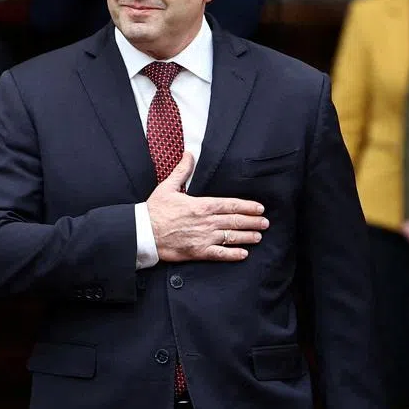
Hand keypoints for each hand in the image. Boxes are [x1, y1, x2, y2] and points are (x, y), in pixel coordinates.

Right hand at [146, 152, 267, 262]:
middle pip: (235, 221)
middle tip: (265, 223)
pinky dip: (233, 254)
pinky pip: (220, 254)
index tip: (259, 208)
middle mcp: (207, 222)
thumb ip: (182, 170)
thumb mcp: (168, 186)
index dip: (248, 207)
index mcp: (202, 205)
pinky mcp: (198, 252)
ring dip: (247, 236)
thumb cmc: (155, 210)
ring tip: (258, 236)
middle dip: (252, 221)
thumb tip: (190, 154)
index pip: (231, 205)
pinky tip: (243, 254)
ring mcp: (204, 238)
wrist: (143, 232)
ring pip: (231, 237)